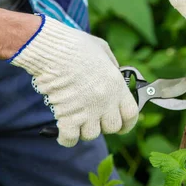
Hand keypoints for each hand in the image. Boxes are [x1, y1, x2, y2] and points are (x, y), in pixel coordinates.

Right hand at [9, 15, 138, 146]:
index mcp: (117, 86)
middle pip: (112, 128)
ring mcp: (87, 111)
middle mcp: (105, 101)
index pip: (131, 115)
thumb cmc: (77, 46)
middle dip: (103, 125)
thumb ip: (112, 66)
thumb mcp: (103, 51)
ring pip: (91, 135)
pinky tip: (63, 133)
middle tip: (93, 117)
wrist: (54, 50)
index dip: (128, 123)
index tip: (122, 126)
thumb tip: (115, 75)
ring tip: (77, 119)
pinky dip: (66, 138)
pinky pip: (70, 139)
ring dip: (84, 130)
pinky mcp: (67, 116)